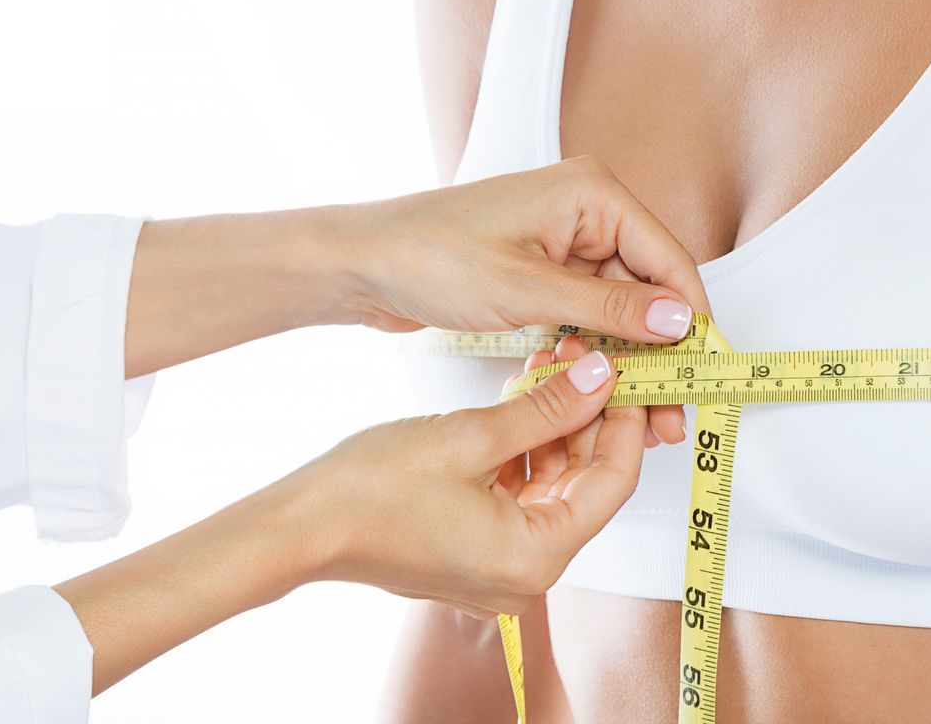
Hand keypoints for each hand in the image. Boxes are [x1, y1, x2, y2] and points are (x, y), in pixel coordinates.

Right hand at [55, 350, 641, 692]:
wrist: (302, 525)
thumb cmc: (372, 491)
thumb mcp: (471, 435)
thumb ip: (546, 408)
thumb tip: (600, 378)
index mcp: (536, 556)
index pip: (613, 482)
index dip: (624, 420)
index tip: (628, 372)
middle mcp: (526, 573)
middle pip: (585, 483)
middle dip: (588, 417)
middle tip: (587, 357)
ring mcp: (500, 564)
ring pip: (553, 483)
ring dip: (554, 425)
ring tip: (553, 363)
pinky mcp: (476, 548)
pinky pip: (521, 493)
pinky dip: (524, 448)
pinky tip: (521, 395)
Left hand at [326, 155, 705, 444]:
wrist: (361, 264)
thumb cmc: (429, 255)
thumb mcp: (527, 290)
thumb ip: (609, 310)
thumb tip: (678, 323)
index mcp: (593, 193)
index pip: (668, 259)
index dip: (690, 320)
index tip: (702, 374)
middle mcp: (587, 210)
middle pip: (649, 287)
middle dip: (661, 351)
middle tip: (670, 412)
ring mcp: (565, 240)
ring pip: (620, 308)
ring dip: (630, 359)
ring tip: (641, 416)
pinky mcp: (544, 269)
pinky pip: (588, 313)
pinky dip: (595, 351)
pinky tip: (598, 390)